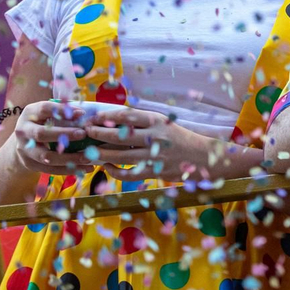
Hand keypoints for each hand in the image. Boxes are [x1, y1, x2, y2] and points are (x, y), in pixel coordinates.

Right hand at [6, 100, 146, 175]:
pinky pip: (51, 170)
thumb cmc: (42, 124)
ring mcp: (25, 150)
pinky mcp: (30, 164)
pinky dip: (69, 170)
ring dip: (69, 158)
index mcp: (29, 114)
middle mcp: (23, 131)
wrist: (22, 144)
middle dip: (64, 134)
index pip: (44, 109)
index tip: (82, 113)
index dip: (62, 110)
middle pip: (42, 133)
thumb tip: (85, 113)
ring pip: (46, 156)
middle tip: (83, 134)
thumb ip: (63, 113)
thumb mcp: (48, 114)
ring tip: (88, 157)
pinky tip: (85, 168)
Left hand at [83, 108, 229, 179]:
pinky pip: (129, 173)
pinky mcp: (154, 172)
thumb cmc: (180, 138)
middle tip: (85, 132)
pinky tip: (107, 167)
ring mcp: (154, 156)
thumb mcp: (164, 123)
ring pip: (121, 155)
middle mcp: (154, 136)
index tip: (93, 117)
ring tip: (89, 152)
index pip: (126, 116)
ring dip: (102, 153)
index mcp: (156, 120)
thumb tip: (113, 122)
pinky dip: (115, 171)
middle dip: (99, 133)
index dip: (106, 116)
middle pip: (119, 134)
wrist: (203, 157)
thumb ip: (142, 123)